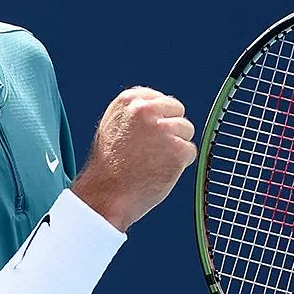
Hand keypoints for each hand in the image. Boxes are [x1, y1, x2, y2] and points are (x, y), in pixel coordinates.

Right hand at [71, 87, 195, 231]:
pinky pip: (189, 152)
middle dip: (171, 129)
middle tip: (154, 150)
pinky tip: (160, 172)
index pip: (161, 99)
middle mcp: (147, 109)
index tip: (151, 134)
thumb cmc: (107, 167)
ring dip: (175, 148)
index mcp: (129, 100)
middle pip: (177, 112)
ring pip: (186, 131)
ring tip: (153, 163)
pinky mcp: (177, 149)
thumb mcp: (112, 127)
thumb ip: (135, 115)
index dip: (159, 119)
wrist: (105, 194)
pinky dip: (180, 164)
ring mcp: (163, 129)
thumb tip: (159, 111)